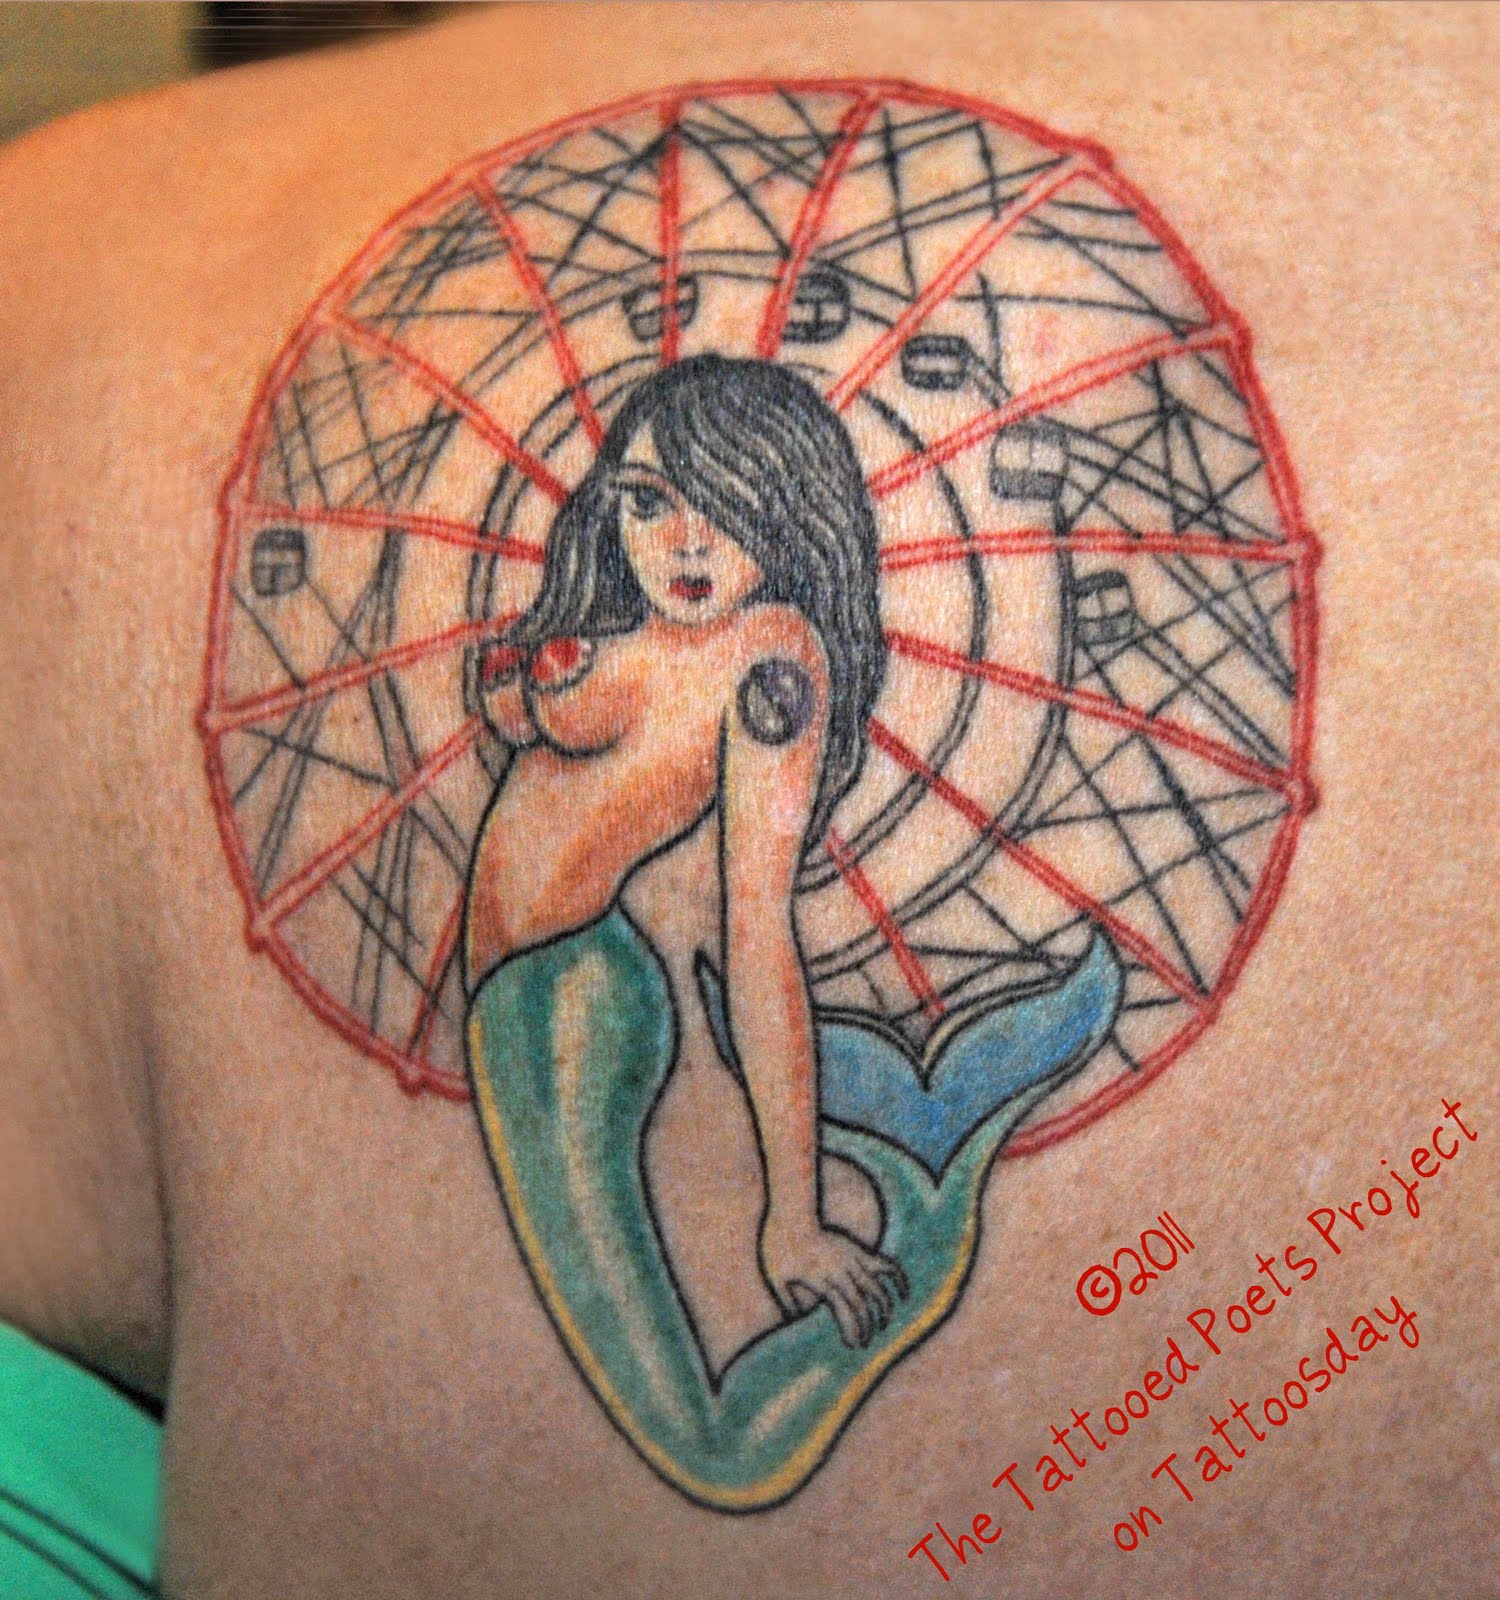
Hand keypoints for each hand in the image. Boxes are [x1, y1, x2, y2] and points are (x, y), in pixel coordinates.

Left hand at [759, 1212, 908, 1348]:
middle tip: (866, 1342)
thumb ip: (788, 1301)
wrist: (791, 1213)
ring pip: (877, 1287)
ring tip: (884, 1324)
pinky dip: (898, 1278)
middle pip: (862, 1303)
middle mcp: (840, 1270)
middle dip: (867, 1326)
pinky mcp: (857, 1249)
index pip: (845, 1311)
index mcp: (823, 1280)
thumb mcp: (776, 1277)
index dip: (853, 1331)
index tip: (854, 1345)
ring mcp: (852, 1258)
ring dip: (884, 1308)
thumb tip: (796, 1320)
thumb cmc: (778, 1247)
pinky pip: (885, 1264)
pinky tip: (904, 1293)